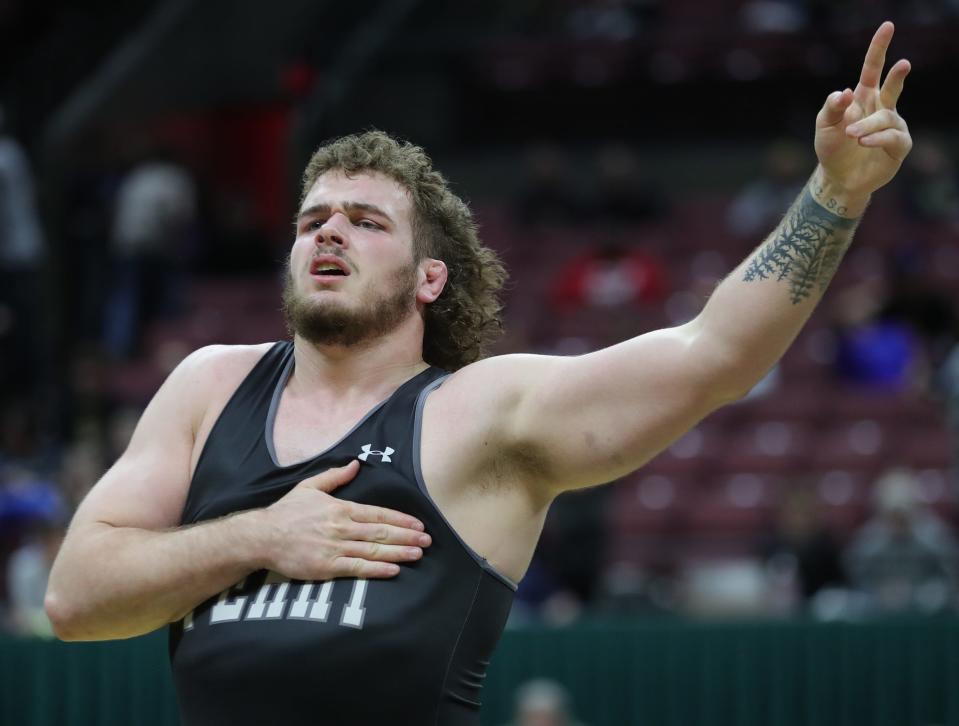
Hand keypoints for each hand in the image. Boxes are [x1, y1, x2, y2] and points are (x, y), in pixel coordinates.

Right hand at [258, 460, 430, 579]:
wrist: (263, 537)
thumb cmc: (286, 513)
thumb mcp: (309, 487)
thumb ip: (334, 476)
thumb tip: (355, 464)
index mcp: (340, 508)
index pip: (378, 513)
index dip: (401, 519)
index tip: (419, 524)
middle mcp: (342, 527)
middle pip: (381, 532)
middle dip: (407, 536)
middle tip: (427, 540)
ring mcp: (335, 547)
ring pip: (373, 550)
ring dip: (399, 552)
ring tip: (418, 554)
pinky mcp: (327, 566)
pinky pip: (357, 568)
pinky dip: (377, 569)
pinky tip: (394, 570)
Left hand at [814, 21, 911, 199]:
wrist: (838, 179)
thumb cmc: (831, 148)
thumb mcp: (824, 126)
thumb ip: (831, 108)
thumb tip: (845, 92)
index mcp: (864, 98)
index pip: (872, 69)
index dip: (879, 49)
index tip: (888, 27)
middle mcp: (882, 108)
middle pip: (892, 86)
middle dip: (897, 75)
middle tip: (904, 63)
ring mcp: (893, 126)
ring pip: (885, 117)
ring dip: (867, 125)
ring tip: (851, 135)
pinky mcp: (898, 146)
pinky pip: (892, 136)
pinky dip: (877, 137)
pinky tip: (864, 141)